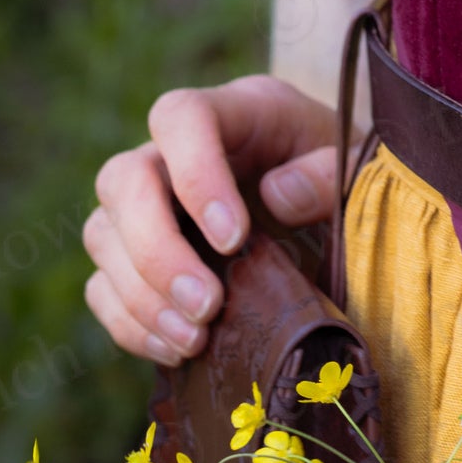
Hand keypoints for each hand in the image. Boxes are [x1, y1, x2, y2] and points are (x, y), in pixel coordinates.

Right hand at [83, 76, 338, 363]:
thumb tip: (276, 195)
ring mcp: (150, 203)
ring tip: (196, 340)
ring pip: (103, 234)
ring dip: (142, 296)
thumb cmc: (350, 182)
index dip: (193, 175)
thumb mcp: (359, 168)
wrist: (341, 217)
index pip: (180, 117)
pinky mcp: (138, 256)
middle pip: (124, 179)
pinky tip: (178, 350)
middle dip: (157, 251)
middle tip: (208, 306)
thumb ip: (329, 174)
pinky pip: (102, 287)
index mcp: (238, 112)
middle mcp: (177, 151)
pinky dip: (131, 324)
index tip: (234, 239)